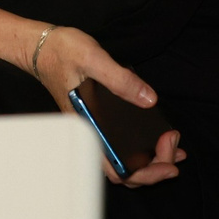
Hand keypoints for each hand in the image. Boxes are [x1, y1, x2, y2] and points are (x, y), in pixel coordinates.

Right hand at [29, 27, 184, 186]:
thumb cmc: (62, 53)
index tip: (168, 156)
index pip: (116, 169)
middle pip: (124, 172)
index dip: (146, 172)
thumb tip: (149, 100)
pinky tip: (159, 138)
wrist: (42, 47)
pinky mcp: (100, 121)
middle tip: (176, 148)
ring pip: (124, 161)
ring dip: (151, 161)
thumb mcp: (94, 60)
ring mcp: (96, 129)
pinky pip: (122, 145)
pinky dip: (143, 149)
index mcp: (87, 126)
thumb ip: (121, 80)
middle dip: (155, 167)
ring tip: (174, 147)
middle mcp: (90, 134)